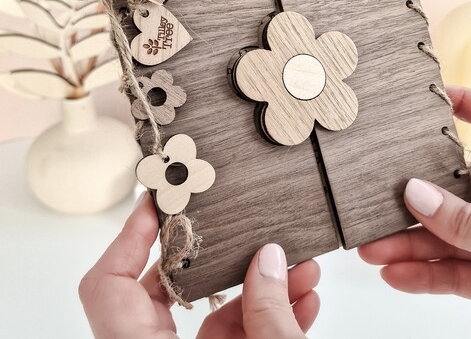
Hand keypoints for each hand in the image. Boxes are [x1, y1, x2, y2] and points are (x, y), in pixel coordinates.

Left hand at [79, 192, 319, 338]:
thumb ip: (267, 315)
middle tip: (239, 224)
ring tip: (301, 266)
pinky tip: (304, 298)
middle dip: (216, 254)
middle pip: (167, 290)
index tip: (158, 202)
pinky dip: (271, 314)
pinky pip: (238, 334)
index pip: (107, 287)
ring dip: (263, 287)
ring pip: (214, 313)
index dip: (127, 237)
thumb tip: (271, 259)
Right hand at [359, 86, 470, 337]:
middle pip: (458, 188)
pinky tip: (397, 274)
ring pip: (449, 235)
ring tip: (374, 250)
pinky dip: (425, 275)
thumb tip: (416, 195)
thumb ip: (469, 223)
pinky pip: (454, 272)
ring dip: (410, 244)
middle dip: (417, 198)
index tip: (432, 98)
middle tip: (379, 197)